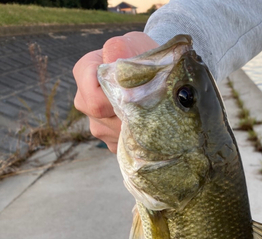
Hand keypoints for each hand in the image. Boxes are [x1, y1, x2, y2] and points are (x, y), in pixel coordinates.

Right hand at [73, 32, 158, 152]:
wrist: (151, 74)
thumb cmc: (140, 56)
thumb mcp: (134, 44)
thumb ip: (121, 49)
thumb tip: (113, 61)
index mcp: (84, 73)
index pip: (93, 99)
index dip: (116, 99)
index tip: (135, 92)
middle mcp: (84, 101)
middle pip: (102, 118)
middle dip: (126, 112)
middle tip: (147, 102)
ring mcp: (95, 124)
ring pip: (113, 133)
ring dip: (133, 124)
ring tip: (148, 110)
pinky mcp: (109, 141)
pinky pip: (121, 144)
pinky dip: (136, 137)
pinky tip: (145, 124)